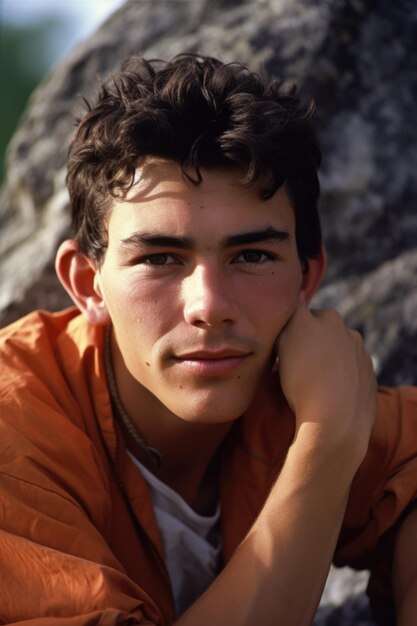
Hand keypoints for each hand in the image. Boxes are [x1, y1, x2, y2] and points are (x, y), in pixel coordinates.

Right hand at [275, 305, 375, 465]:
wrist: (337, 420)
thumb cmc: (303, 381)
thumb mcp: (284, 342)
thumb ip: (290, 318)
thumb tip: (296, 302)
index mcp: (324, 316)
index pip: (299, 313)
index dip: (288, 330)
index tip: (281, 347)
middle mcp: (344, 328)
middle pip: (320, 328)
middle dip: (310, 340)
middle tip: (297, 364)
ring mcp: (359, 350)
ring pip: (337, 347)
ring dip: (327, 357)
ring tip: (314, 381)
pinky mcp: (369, 372)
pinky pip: (350, 367)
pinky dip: (341, 374)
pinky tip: (330, 391)